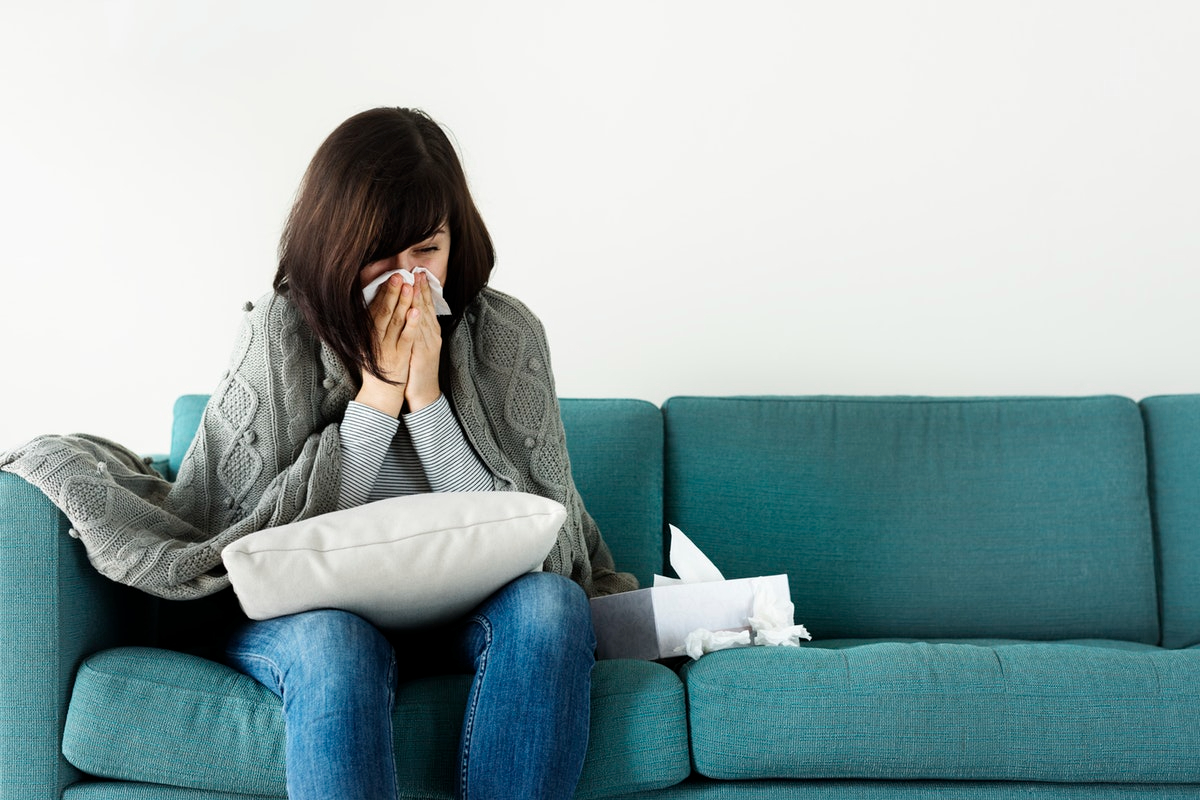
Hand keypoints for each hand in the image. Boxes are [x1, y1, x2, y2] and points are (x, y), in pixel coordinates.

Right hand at [356, 273, 418, 417]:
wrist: (380, 396)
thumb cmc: (376, 369)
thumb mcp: (368, 347)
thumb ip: (370, 329)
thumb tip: (371, 306)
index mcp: (367, 336)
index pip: (375, 309)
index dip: (383, 292)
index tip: (389, 277)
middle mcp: (375, 340)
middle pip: (385, 311)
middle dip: (393, 292)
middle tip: (399, 275)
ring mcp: (388, 348)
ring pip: (396, 321)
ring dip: (403, 302)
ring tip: (408, 285)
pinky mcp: (400, 357)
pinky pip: (406, 338)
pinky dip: (410, 324)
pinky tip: (416, 311)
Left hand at [402, 271, 442, 411]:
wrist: (425, 395)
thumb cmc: (419, 371)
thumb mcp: (418, 346)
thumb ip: (415, 330)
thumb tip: (409, 312)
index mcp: (430, 333)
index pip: (426, 307)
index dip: (422, 290)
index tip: (417, 274)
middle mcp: (432, 336)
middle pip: (426, 309)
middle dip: (421, 289)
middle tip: (417, 272)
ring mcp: (429, 345)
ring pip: (423, 319)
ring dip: (419, 301)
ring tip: (414, 284)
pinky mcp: (423, 355)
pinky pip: (418, 336)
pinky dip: (416, 323)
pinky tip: (414, 312)